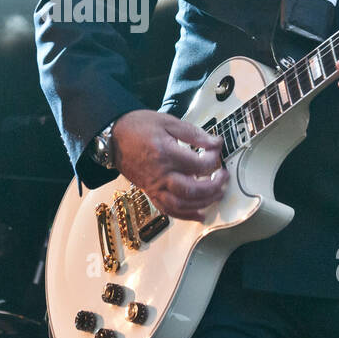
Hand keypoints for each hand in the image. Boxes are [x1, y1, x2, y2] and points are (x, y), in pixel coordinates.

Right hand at [107, 110, 227, 221]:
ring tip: (217, 193)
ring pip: (183, 204)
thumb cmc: (139, 127)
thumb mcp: (167, 122)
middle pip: (194, 189)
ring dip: (204, 202)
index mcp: (166, 154)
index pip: (199, 165)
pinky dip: (186, 215)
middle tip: (224, 176)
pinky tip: (200, 214)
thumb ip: (193, 133)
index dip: (214, 159)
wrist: (114, 138)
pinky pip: (169, 210)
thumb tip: (215, 142)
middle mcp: (161, 174)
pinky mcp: (151, 192)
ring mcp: (155, 186)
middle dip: (214, 186)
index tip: (216, 151)